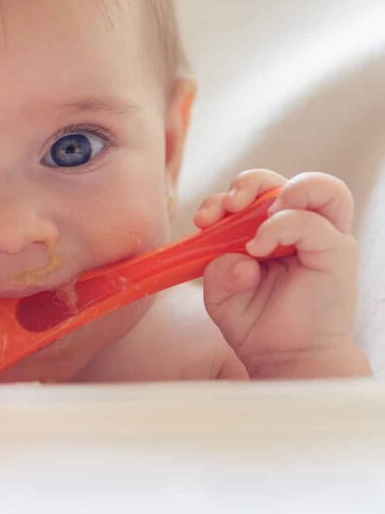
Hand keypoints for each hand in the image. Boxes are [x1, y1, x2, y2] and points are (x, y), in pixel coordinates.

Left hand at [194, 170, 369, 377]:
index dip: (223, 198)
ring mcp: (323, 237)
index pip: (253, 193)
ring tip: (254, 217)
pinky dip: (279, 226)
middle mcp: (300, 228)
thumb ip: (218, 270)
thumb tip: (238, 258)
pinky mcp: (337, 252)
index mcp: (271, 230)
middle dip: (248, 182)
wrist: (285, 358)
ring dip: (279, 191)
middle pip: (283, 180)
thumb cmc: (256, 323)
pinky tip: (258, 249)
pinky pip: (312, 222)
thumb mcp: (221, 294)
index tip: (202, 221)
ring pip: (320, 187)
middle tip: (227, 206)